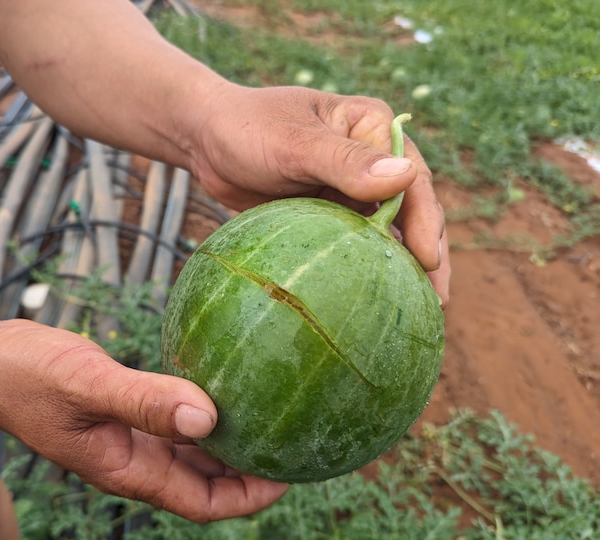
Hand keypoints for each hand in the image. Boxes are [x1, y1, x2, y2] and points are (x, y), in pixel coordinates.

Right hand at [0, 319, 289, 522]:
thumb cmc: (24, 376)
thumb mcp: (86, 384)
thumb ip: (144, 402)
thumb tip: (207, 419)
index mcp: (125, 469)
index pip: (201, 502)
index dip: (248, 496)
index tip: (289, 473)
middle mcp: (131, 460)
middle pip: (203, 483)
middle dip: (248, 473)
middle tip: (292, 445)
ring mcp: (125, 438)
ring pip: (190, 453)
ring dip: (227, 444)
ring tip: (269, 420)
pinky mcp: (120, 412)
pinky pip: (171, 421)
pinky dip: (198, 413)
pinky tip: (218, 389)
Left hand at [187, 84, 449, 306]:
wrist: (203, 139)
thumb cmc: (247, 129)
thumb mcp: (294, 143)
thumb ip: (344, 162)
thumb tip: (404, 177)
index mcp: (373, 128)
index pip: (413, 180)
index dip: (426, 223)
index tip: (430, 264)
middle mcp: (369, 158)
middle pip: (410, 210)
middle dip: (425, 254)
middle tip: (436, 304)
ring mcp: (349, 188)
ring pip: (384, 232)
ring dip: (399, 266)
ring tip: (415, 312)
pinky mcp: (327, 212)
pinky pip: (352, 244)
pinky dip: (364, 268)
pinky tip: (371, 300)